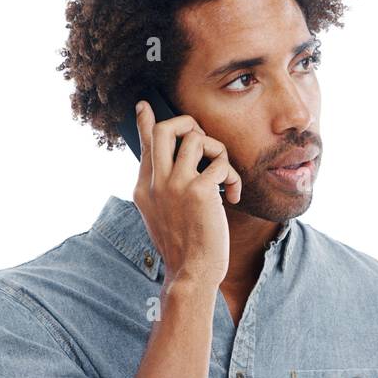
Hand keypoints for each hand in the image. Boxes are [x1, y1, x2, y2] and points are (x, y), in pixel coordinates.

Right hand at [132, 100, 242, 287]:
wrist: (192, 272)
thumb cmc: (184, 247)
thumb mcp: (161, 216)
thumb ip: (161, 190)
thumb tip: (168, 170)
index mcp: (144, 187)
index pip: (146, 145)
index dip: (147, 122)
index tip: (145, 105)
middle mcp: (155, 182)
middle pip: (166, 129)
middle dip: (189, 124)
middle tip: (205, 141)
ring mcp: (175, 185)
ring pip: (197, 138)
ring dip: (218, 151)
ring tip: (223, 175)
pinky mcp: (199, 191)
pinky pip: (220, 163)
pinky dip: (232, 176)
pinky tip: (233, 195)